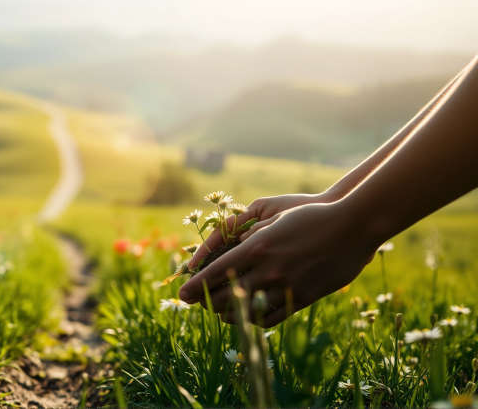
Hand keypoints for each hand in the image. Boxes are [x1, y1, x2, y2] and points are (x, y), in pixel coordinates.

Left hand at [179, 202, 378, 326]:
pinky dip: (254, 319)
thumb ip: (250, 235)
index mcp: (257, 247)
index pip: (215, 273)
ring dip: (227, 313)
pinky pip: (271, 317)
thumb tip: (228, 248)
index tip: (181, 293)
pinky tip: (247, 317)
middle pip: (226, 295)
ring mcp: (286, 286)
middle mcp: (268, 270)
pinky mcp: (303, 298)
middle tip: (195, 302)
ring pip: (247, 310)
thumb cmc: (311, 215)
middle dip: (205, 301)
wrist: (353, 226)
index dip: (195, 285)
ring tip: (217, 311)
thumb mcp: (273, 218)